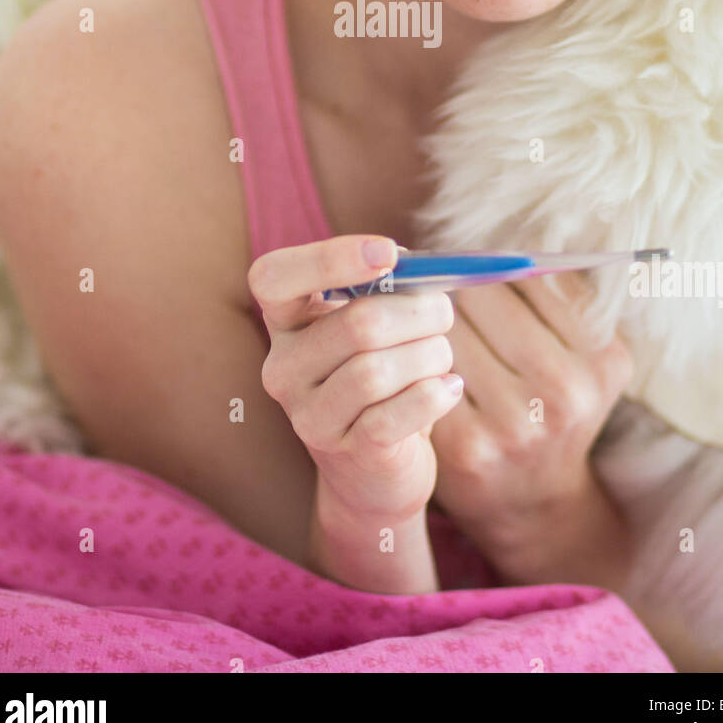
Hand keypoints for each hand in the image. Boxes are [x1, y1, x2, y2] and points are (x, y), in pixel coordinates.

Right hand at [248, 234, 463, 523]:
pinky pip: (392, 415)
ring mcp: (308, 416)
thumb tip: (420, 268)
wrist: (377, 469)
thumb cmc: (384, 373)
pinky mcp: (346, 453)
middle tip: (444, 312)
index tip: (389, 254)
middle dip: (419, 312)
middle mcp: (284, 367)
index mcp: (285, 320)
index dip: (328, 259)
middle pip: (357, 324)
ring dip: (429, 356)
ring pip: (377, 370)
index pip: (273, 278)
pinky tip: (449, 387)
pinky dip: (432, 395)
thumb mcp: (378, 323)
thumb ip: (391, 287)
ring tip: (441, 358)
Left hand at [428, 267, 633, 560]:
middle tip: (434, 281)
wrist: (534, 503)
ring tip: (418, 316)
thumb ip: (559, 295)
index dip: (494, 265)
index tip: (475, 266)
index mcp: (603, 360)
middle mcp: (566, 392)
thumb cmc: (554, 406)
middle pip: (481, 296)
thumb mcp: (583, 355)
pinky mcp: (466, 448)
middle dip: (454, 283)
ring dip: (427, 317)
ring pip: (448, 330)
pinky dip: (415, 357)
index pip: (531, 275)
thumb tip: (509, 239)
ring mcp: (515, 424)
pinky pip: (426, 372)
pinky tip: (413, 357)